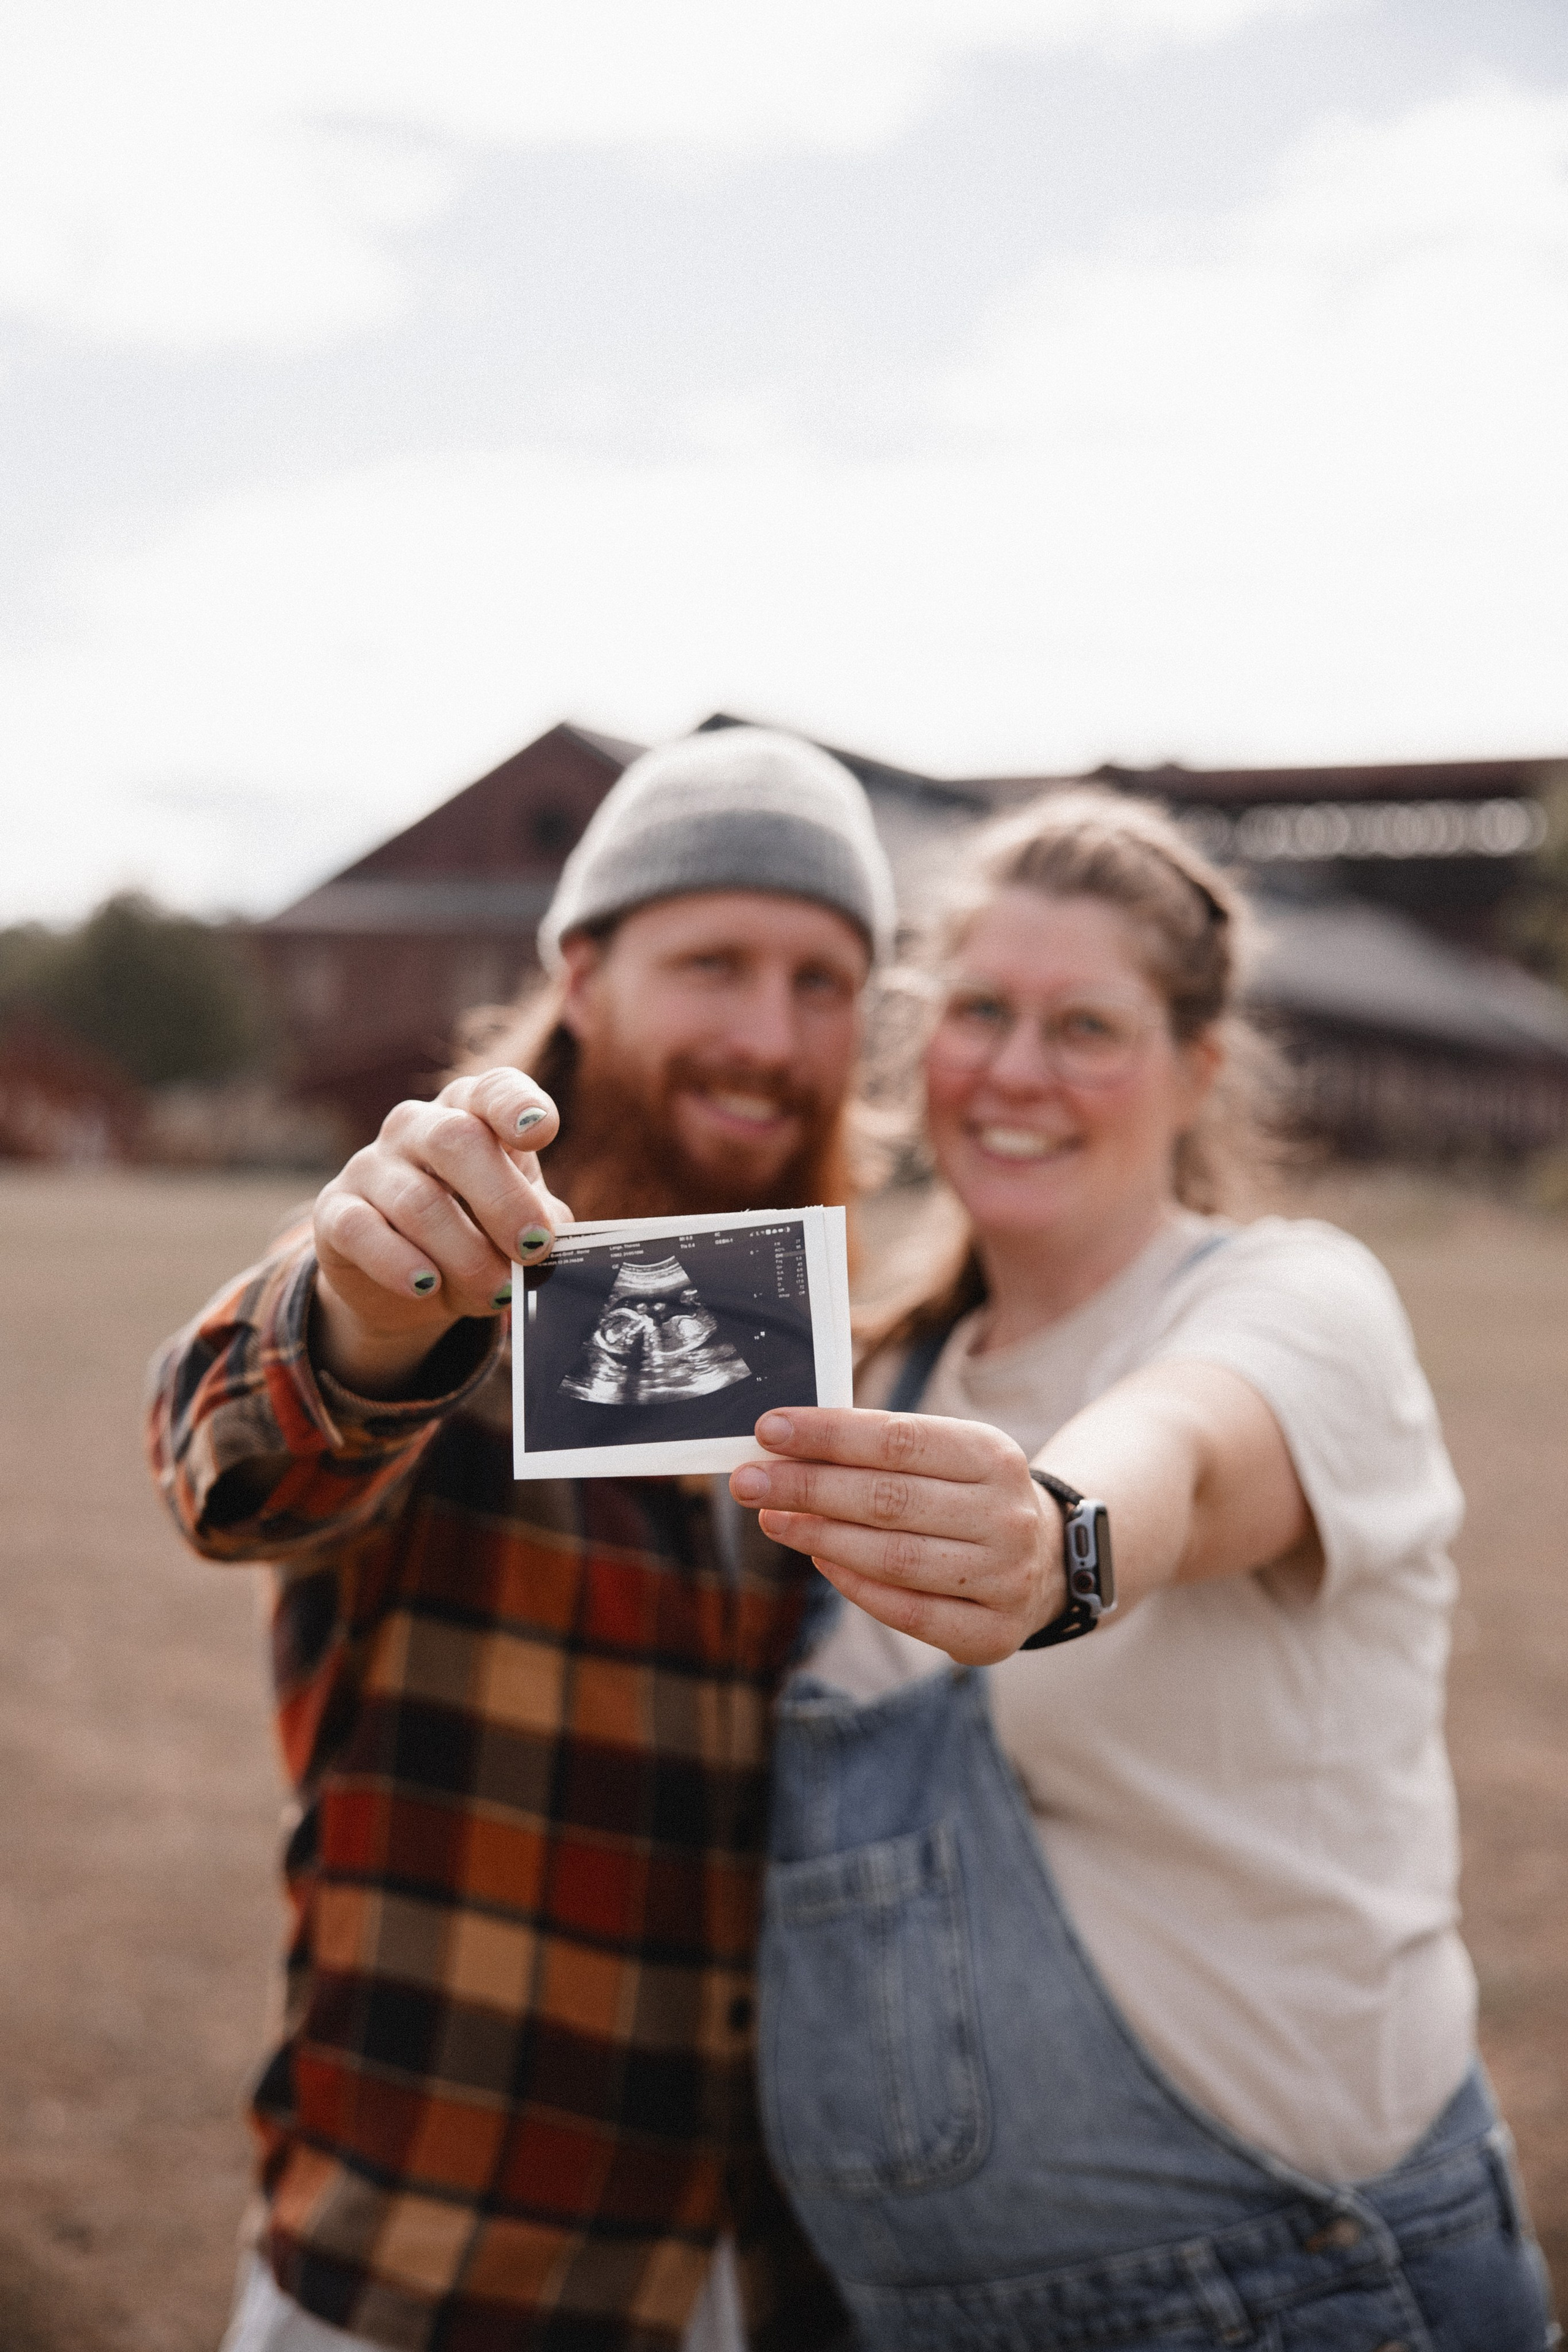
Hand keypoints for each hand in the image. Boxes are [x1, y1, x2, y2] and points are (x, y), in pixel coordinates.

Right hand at [311, 1067, 571, 1393]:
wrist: (412, 1284)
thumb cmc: (480, 1233)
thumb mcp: (521, 1223)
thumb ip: (541, 1223)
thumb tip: (551, 1241)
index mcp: (472, 1113)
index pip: (493, 1090)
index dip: (517, 1105)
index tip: (540, 1131)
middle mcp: (417, 1126)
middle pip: (456, 1140)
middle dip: (503, 1200)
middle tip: (533, 1248)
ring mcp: (370, 1165)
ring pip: (417, 1201)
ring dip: (465, 1254)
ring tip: (495, 1291)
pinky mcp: (334, 1211)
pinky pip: (361, 1231)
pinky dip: (399, 1263)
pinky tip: (426, 1286)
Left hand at [729, 1407, 1063, 1664]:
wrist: (1046, 1562)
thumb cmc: (967, 1497)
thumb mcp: (945, 1456)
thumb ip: (879, 1449)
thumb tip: (787, 1444)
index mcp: (993, 1456)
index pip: (899, 1439)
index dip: (829, 1434)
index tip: (769, 1429)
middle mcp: (1005, 1516)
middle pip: (888, 1499)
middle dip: (807, 1486)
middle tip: (747, 1480)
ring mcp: (1004, 1578)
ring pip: (893, 1557)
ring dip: (819, 1537)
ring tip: (772, 1517)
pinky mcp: (991, 1633)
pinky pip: (907, 1611)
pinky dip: (854, 1586)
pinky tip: (818, 1560)